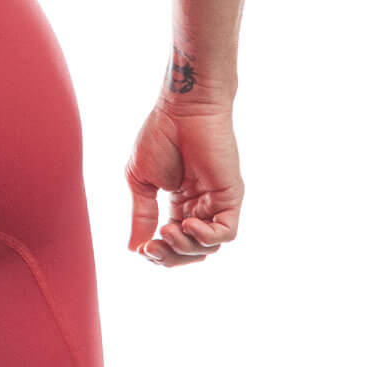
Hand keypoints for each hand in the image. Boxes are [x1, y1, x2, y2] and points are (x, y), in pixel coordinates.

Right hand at [124, 104, 242, 266]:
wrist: (181, 109)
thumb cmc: (160, 136)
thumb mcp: (142, 182)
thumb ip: (142, 216)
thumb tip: (136, 249)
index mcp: (180, 203)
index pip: (173, 243)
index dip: (158, 252)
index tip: (142, 247)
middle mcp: (200, 206)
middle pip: (192, 252)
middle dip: (171, 257)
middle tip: (154, 247)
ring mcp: (216, 202)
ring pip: (209, 247)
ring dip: (186, 248)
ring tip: (169, 229)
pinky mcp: (230, 196)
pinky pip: (227, 233)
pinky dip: (206, 237)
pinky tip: (188, 223)